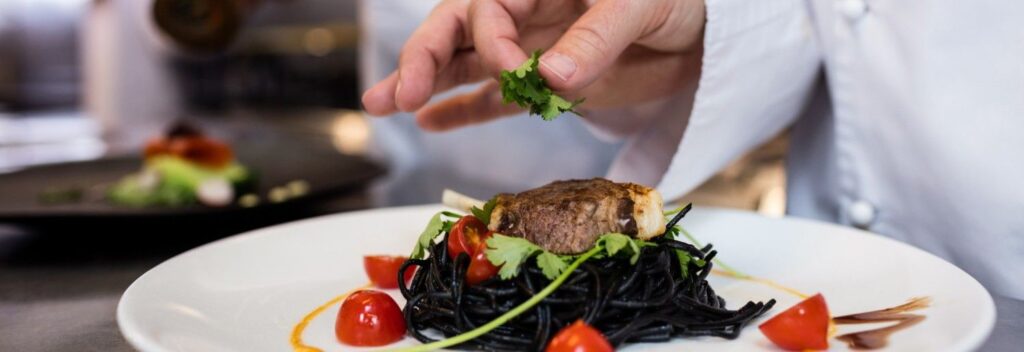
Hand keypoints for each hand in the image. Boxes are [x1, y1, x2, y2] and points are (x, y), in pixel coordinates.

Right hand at [362, 0, 704, 130]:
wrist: (707, 35)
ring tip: (382, 104)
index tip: (521, 71)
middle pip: (456, 30)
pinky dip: (462, 110)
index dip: (492, 40)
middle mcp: (525, 12)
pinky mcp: (545, 85)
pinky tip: (429, 122)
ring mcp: (531, 48)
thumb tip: (554, 75)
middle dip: (422, 59)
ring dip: (423, 84)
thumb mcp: (641, 4)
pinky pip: (493, 97)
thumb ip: (597, 35)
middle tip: (394, 93)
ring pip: (464, 64)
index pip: (487, 6)